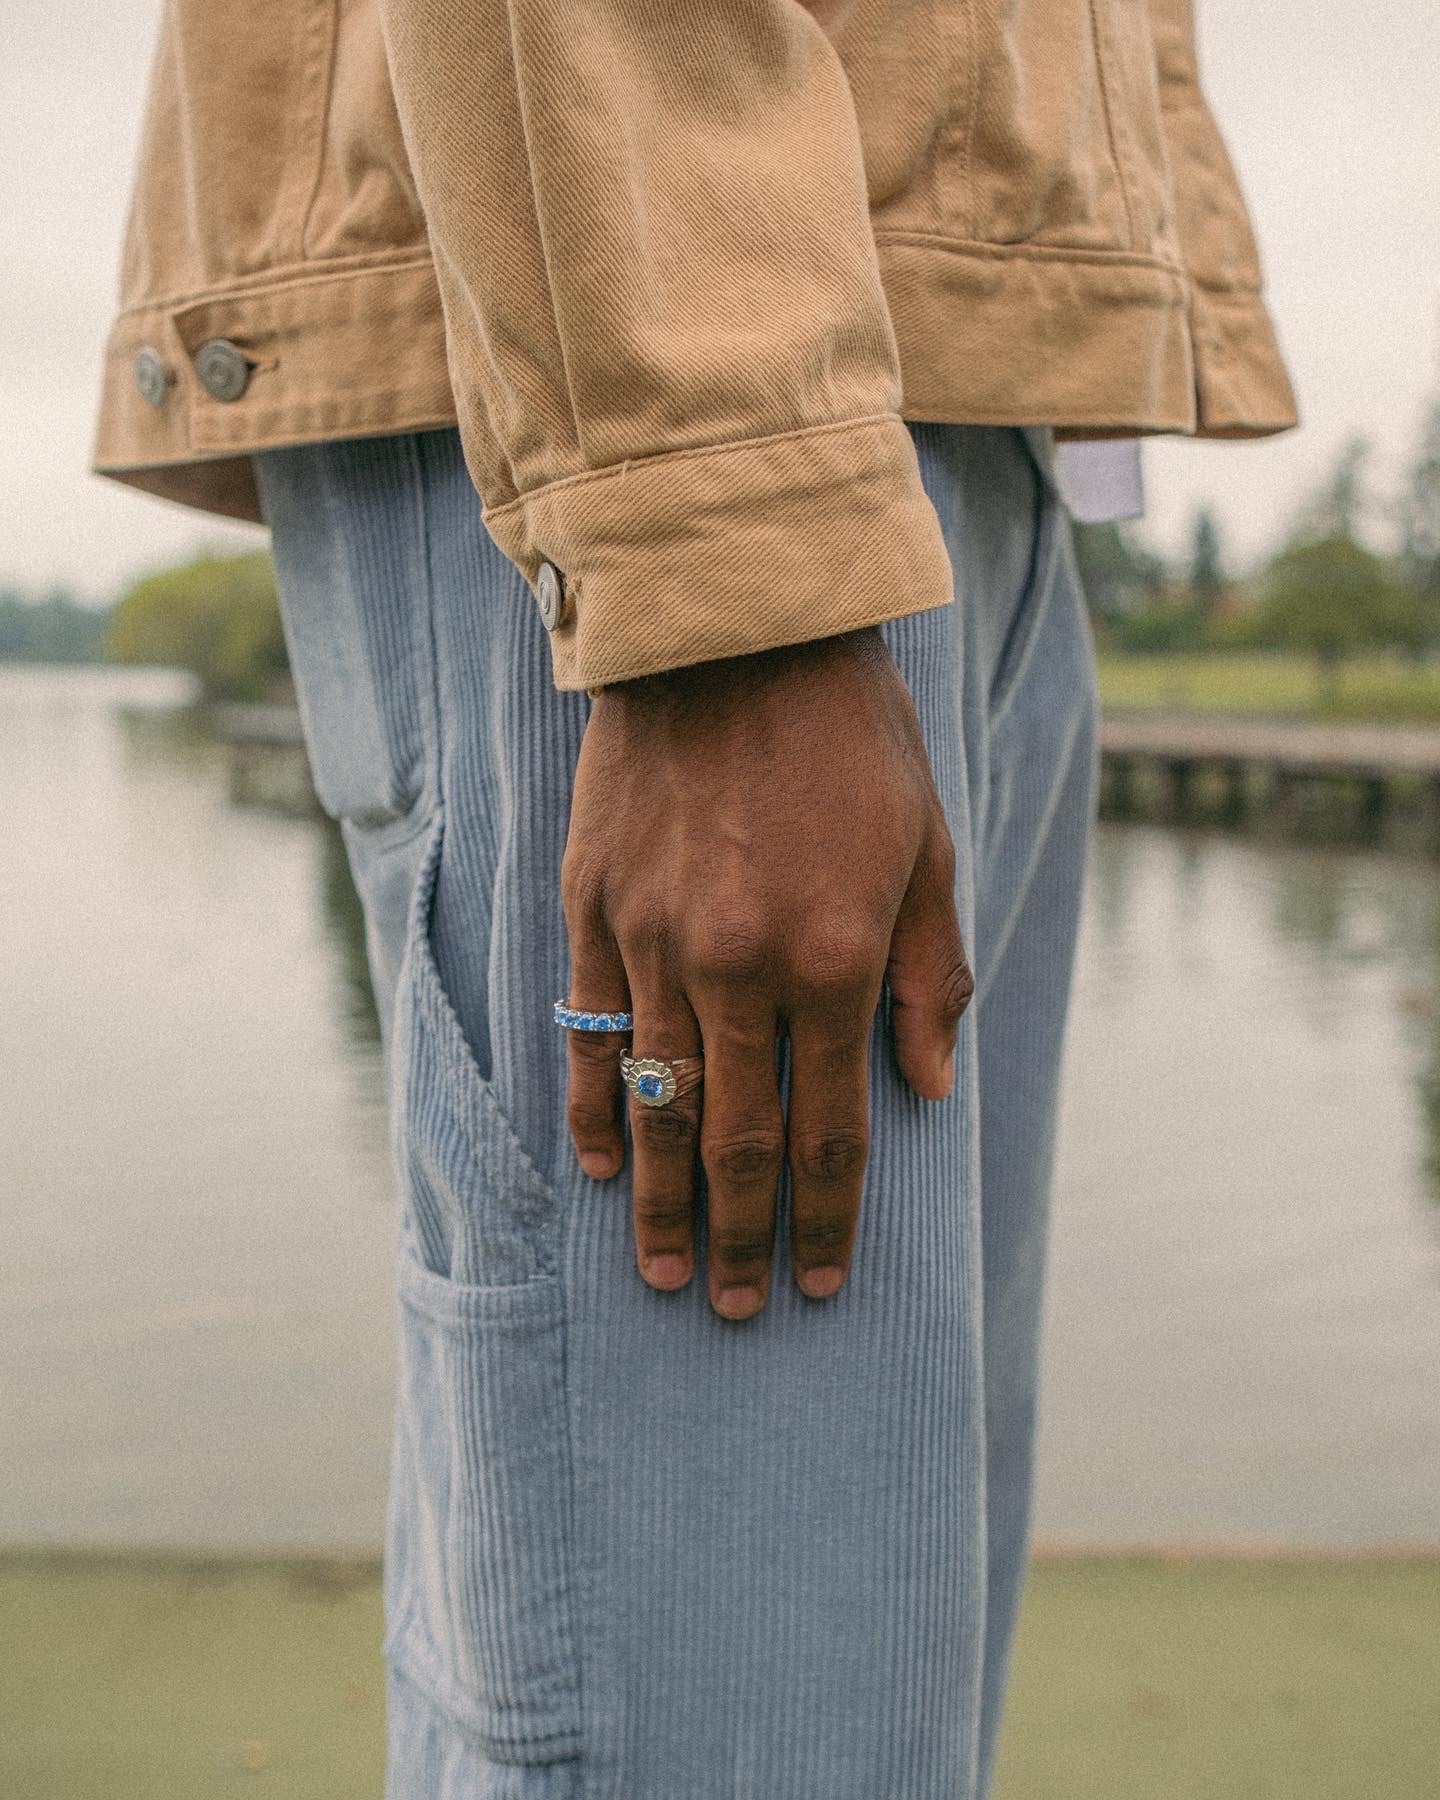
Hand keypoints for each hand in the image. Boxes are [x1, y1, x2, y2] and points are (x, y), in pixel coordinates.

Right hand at [560, 626, 971, 1318]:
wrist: (733, 632)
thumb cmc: (852, 737)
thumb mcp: (929, 848)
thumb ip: (932, 976)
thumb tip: (927, 1089)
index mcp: (837, 957)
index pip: (830, 1125)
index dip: (826, 1214)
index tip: (820, 1281)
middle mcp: (741, 966)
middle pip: (735, 1139)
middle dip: (738, 1236)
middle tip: (731, 1307)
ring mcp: (656, 940)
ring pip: (658, 1104)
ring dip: (661, 1201)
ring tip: (660, 1274)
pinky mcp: (596, 907)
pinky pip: (594, 1030)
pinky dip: (598, 1107)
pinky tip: (599, 1167)